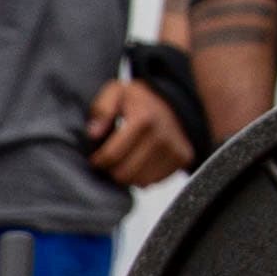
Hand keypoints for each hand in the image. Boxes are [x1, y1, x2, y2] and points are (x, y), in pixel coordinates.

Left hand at [84, 69, 196, 188]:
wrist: (174, 100)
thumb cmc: (139, 100)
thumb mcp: (116, 93)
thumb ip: (102, 109)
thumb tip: (93, 133)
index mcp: (143, 119)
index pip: (112, 155)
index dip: (98, 160)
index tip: (96, 157)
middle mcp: (161, 137)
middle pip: (125, 173)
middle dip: (112, 170)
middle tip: (110, 160)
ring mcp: (174, 149)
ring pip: (139, 182)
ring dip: (128, 175)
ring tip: (125, 160)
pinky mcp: (183, 159)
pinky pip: (154, 181)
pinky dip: (143, 176)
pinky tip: (140, 162)